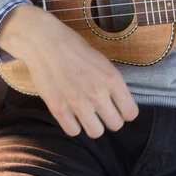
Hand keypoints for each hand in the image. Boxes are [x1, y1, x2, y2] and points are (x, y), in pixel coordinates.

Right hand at [0, 5, 138, 137]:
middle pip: (115, 125)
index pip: (131, 113)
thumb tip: (119, 103)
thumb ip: (112, 84)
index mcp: (112, 79)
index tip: (118, 108)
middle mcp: (98, 93)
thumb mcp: (102, 62)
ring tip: (86, 115)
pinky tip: (71, 114)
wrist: (44, 42)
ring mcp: (78, 103)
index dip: (125, 112)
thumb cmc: (74, 48)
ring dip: (93, 125)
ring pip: (96, 133)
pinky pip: (73, 131)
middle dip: (110, 119)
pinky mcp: (59, 109)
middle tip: (101, 111)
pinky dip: (73, 125)